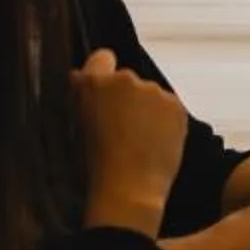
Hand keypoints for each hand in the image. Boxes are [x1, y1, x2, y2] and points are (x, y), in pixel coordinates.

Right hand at [74, 50, 187, 227]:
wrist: (128, 190)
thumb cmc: (92, 167)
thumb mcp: (73, 127)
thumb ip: (81, 97)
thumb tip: (81, 78)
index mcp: (92, 83)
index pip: (101, 58)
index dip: (103, 74)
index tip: (105, 94)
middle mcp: (124, 78)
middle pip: (127, 80)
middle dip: (125, 97)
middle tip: (121, 128)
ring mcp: (152, 90)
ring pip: (149, 95)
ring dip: (146, 109)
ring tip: (139, 141)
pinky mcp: (175, 105)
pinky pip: (168, 108)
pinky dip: (164, 121)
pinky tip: (155, 143)